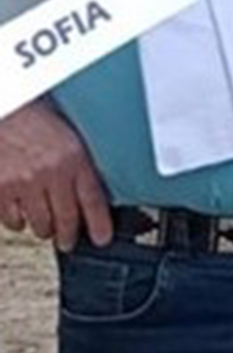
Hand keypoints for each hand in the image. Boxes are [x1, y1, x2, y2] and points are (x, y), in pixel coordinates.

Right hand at [0, 99, 111, 251]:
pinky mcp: (1, 189)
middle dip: (69, 236)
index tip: (102, 238)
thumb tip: (91, 188)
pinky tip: (21, 216)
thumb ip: (78, 162)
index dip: (100, 224)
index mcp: (74, 157)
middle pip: (66, 219)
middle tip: (69, 241)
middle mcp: (51, 173)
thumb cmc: (33, 117)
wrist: (4, 110)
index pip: (93, 199)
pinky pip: (12, 220)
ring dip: (44, 230)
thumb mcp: (67, 135)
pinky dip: (18, 222)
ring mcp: (24, 183)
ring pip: (39, 224)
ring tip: (46, 229)